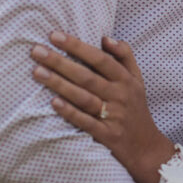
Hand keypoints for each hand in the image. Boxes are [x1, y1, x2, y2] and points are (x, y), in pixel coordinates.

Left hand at [31, 32, 175, 182]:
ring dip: (59, 84)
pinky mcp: (107, 135)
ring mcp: (114, 116)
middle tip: (37, 51)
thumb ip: (125, 56)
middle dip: (60, 62)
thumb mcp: (137, 80)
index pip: (100, 59)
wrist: (146, 148)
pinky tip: (53, 102)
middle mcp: (120, 96)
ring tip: (37, 72)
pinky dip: (70, 112)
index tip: (55, 35)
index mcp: (126, 80)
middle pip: (87, 76)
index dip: (77, 46)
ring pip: (83, 97)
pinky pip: (86, 122)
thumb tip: (105, 37)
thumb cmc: (135, 108)